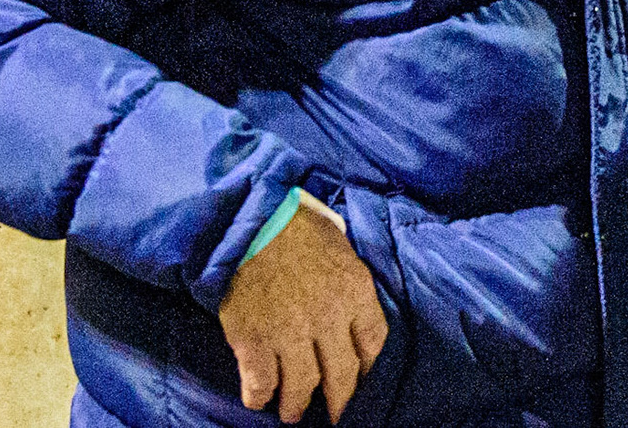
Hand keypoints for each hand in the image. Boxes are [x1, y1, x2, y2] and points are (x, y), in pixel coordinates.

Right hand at [217, 194, 388, 423]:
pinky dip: (259, 396)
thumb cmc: (299, 230)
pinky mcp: (254, 340)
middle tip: (337, 417)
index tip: (361, 379)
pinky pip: (261, 383)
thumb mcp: (342, 250)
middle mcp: (329, 317)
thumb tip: (352, 312)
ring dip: (296, 405)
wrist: (254, 221)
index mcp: (356, 291)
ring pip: (302, 386)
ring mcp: (291, 332)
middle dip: (341, 401)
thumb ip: (350, 285)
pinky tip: (259, 399)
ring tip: (292, 412)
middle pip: (342, 373)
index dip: (368, 368)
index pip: (373, 341)